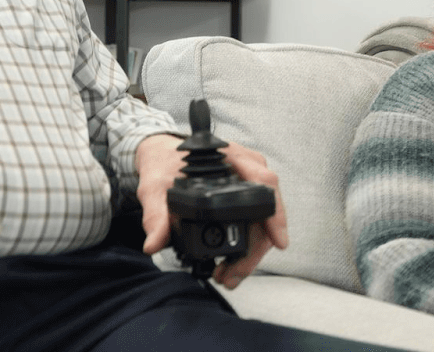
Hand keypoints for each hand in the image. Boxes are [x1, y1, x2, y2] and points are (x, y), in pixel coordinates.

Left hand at [134, 134, 287, 288]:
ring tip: (227, 276)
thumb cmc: (163, 162)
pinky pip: (254, 224)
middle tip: (233, 275)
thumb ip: (156, 214)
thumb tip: (154, 243)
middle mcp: (247, 169)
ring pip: (261, 224)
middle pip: (266, 212)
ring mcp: (249, 184)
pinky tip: (231, 264)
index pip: (264, 182)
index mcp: (230, 156)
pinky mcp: (245, 198)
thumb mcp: (155, 187)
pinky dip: (245, 248)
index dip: (275, 212)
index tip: (278, 240)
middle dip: (253, 251)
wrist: (162, 158)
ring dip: (249, 255)